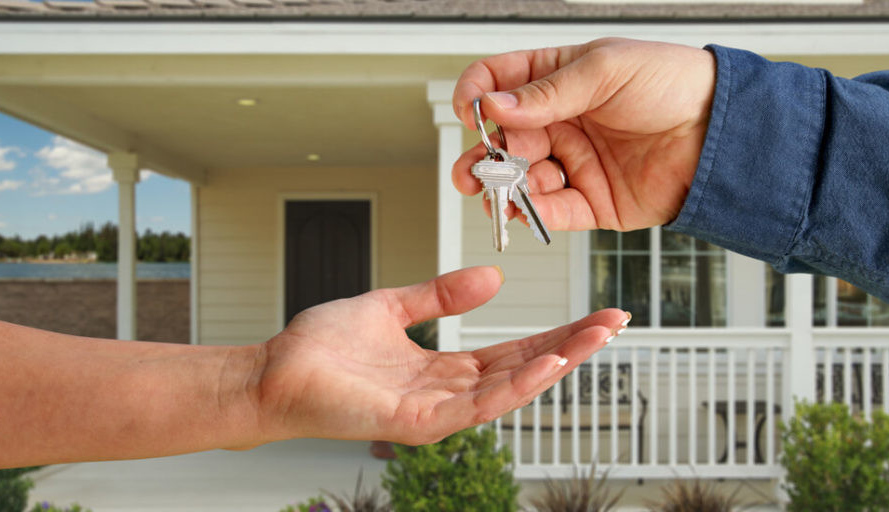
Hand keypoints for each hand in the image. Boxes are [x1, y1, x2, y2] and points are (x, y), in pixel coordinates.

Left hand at [255, 266, 627, 444]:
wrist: (273, 370)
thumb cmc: (321, 347)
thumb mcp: (392, 307)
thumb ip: (441, 295)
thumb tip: (493, 278)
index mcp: (443, 368)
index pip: (512, 350)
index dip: (555, 333)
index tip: (594, 315)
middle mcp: (446, 393)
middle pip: (522, 368)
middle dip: (571, 347)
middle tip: (615, 322)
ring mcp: (435, 412)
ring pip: (509, 389)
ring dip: (555, 363)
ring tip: (595, 338)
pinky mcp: (416, 423)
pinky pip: (475, 405)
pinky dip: (514, 386)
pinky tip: (546, 363)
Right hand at [452, 37, 715, 231]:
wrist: (722, 131)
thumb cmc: (674, 84)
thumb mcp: (606, 69)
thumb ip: (547, 92)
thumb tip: (495, 106)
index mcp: (560, 79)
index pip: (500, 84)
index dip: (478, 96)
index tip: (471, 113)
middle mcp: (562, 122)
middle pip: (503, 140)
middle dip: (482, 157)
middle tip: (474, 170)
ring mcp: (575, 163)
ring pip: (521, 180)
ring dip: (502, 189)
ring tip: (496, 194)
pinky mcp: (592, 202)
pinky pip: (552, 212)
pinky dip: (532, 214)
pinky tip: (522, 210)